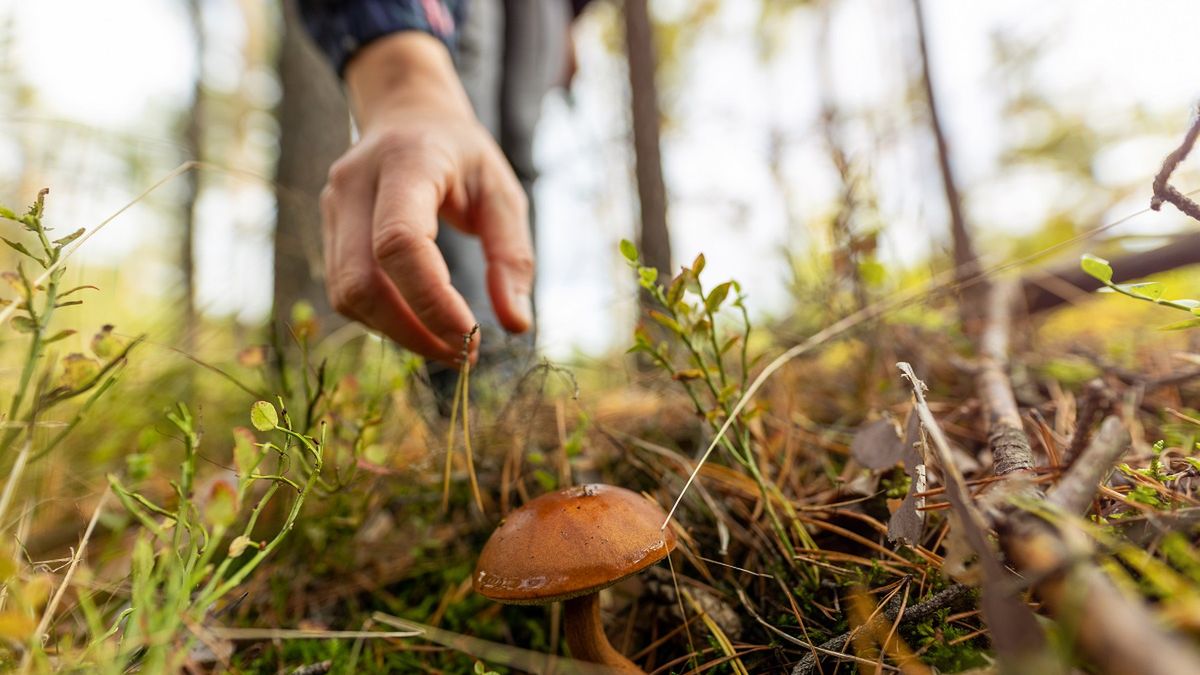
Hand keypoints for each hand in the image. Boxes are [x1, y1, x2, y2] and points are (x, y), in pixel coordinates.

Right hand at [321, 32, 533, 363]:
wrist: (407, 114)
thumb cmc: (463, 155)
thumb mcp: (504, 192)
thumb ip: (512, 256)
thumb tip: (516, 324)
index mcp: (406, 162)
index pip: (399, 242)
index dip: (431, 300)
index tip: (471, 336)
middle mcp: (355, 183)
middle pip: (361, 280)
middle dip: (412, 331)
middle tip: (463, 355)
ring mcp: (332, 207)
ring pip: (348, 295)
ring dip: (398, 332)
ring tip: (449, 344)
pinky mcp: (328, 231)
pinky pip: (347, 292)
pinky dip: (385, 319)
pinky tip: (423, 322)